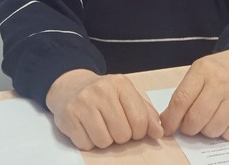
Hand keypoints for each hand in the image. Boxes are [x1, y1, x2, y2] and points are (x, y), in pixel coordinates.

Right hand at [45, 69, 163, 149]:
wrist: (70, 86)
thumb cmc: (103, 94)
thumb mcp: (127, 96)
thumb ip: (146, 113)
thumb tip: (159, 133)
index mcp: (120, 84)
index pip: (140, 120)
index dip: (139, 132)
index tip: (133, 128)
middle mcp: (101, 90)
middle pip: (122, 134)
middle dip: (121, 136)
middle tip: (113, 126)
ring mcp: (83, 102)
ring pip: (104, 142)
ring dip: (104, 140)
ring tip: (100, 126)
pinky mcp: (68, 116)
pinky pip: (86, 144)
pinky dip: (88, 142)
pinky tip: (86, 128)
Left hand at [160, 49, 228, 139]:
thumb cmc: (218, 71)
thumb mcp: (198, 72)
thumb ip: (184, 94)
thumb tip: (167, 121)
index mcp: (203, 70)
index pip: (182, 99)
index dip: (171, 118)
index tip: (167, 128)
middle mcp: (221, 83)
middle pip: (196, 118)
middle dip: (188, 128)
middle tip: (189, 124)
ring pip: (212, 130)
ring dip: (206, 131)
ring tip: (208, 119)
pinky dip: (223, 133)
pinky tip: (223, 120)